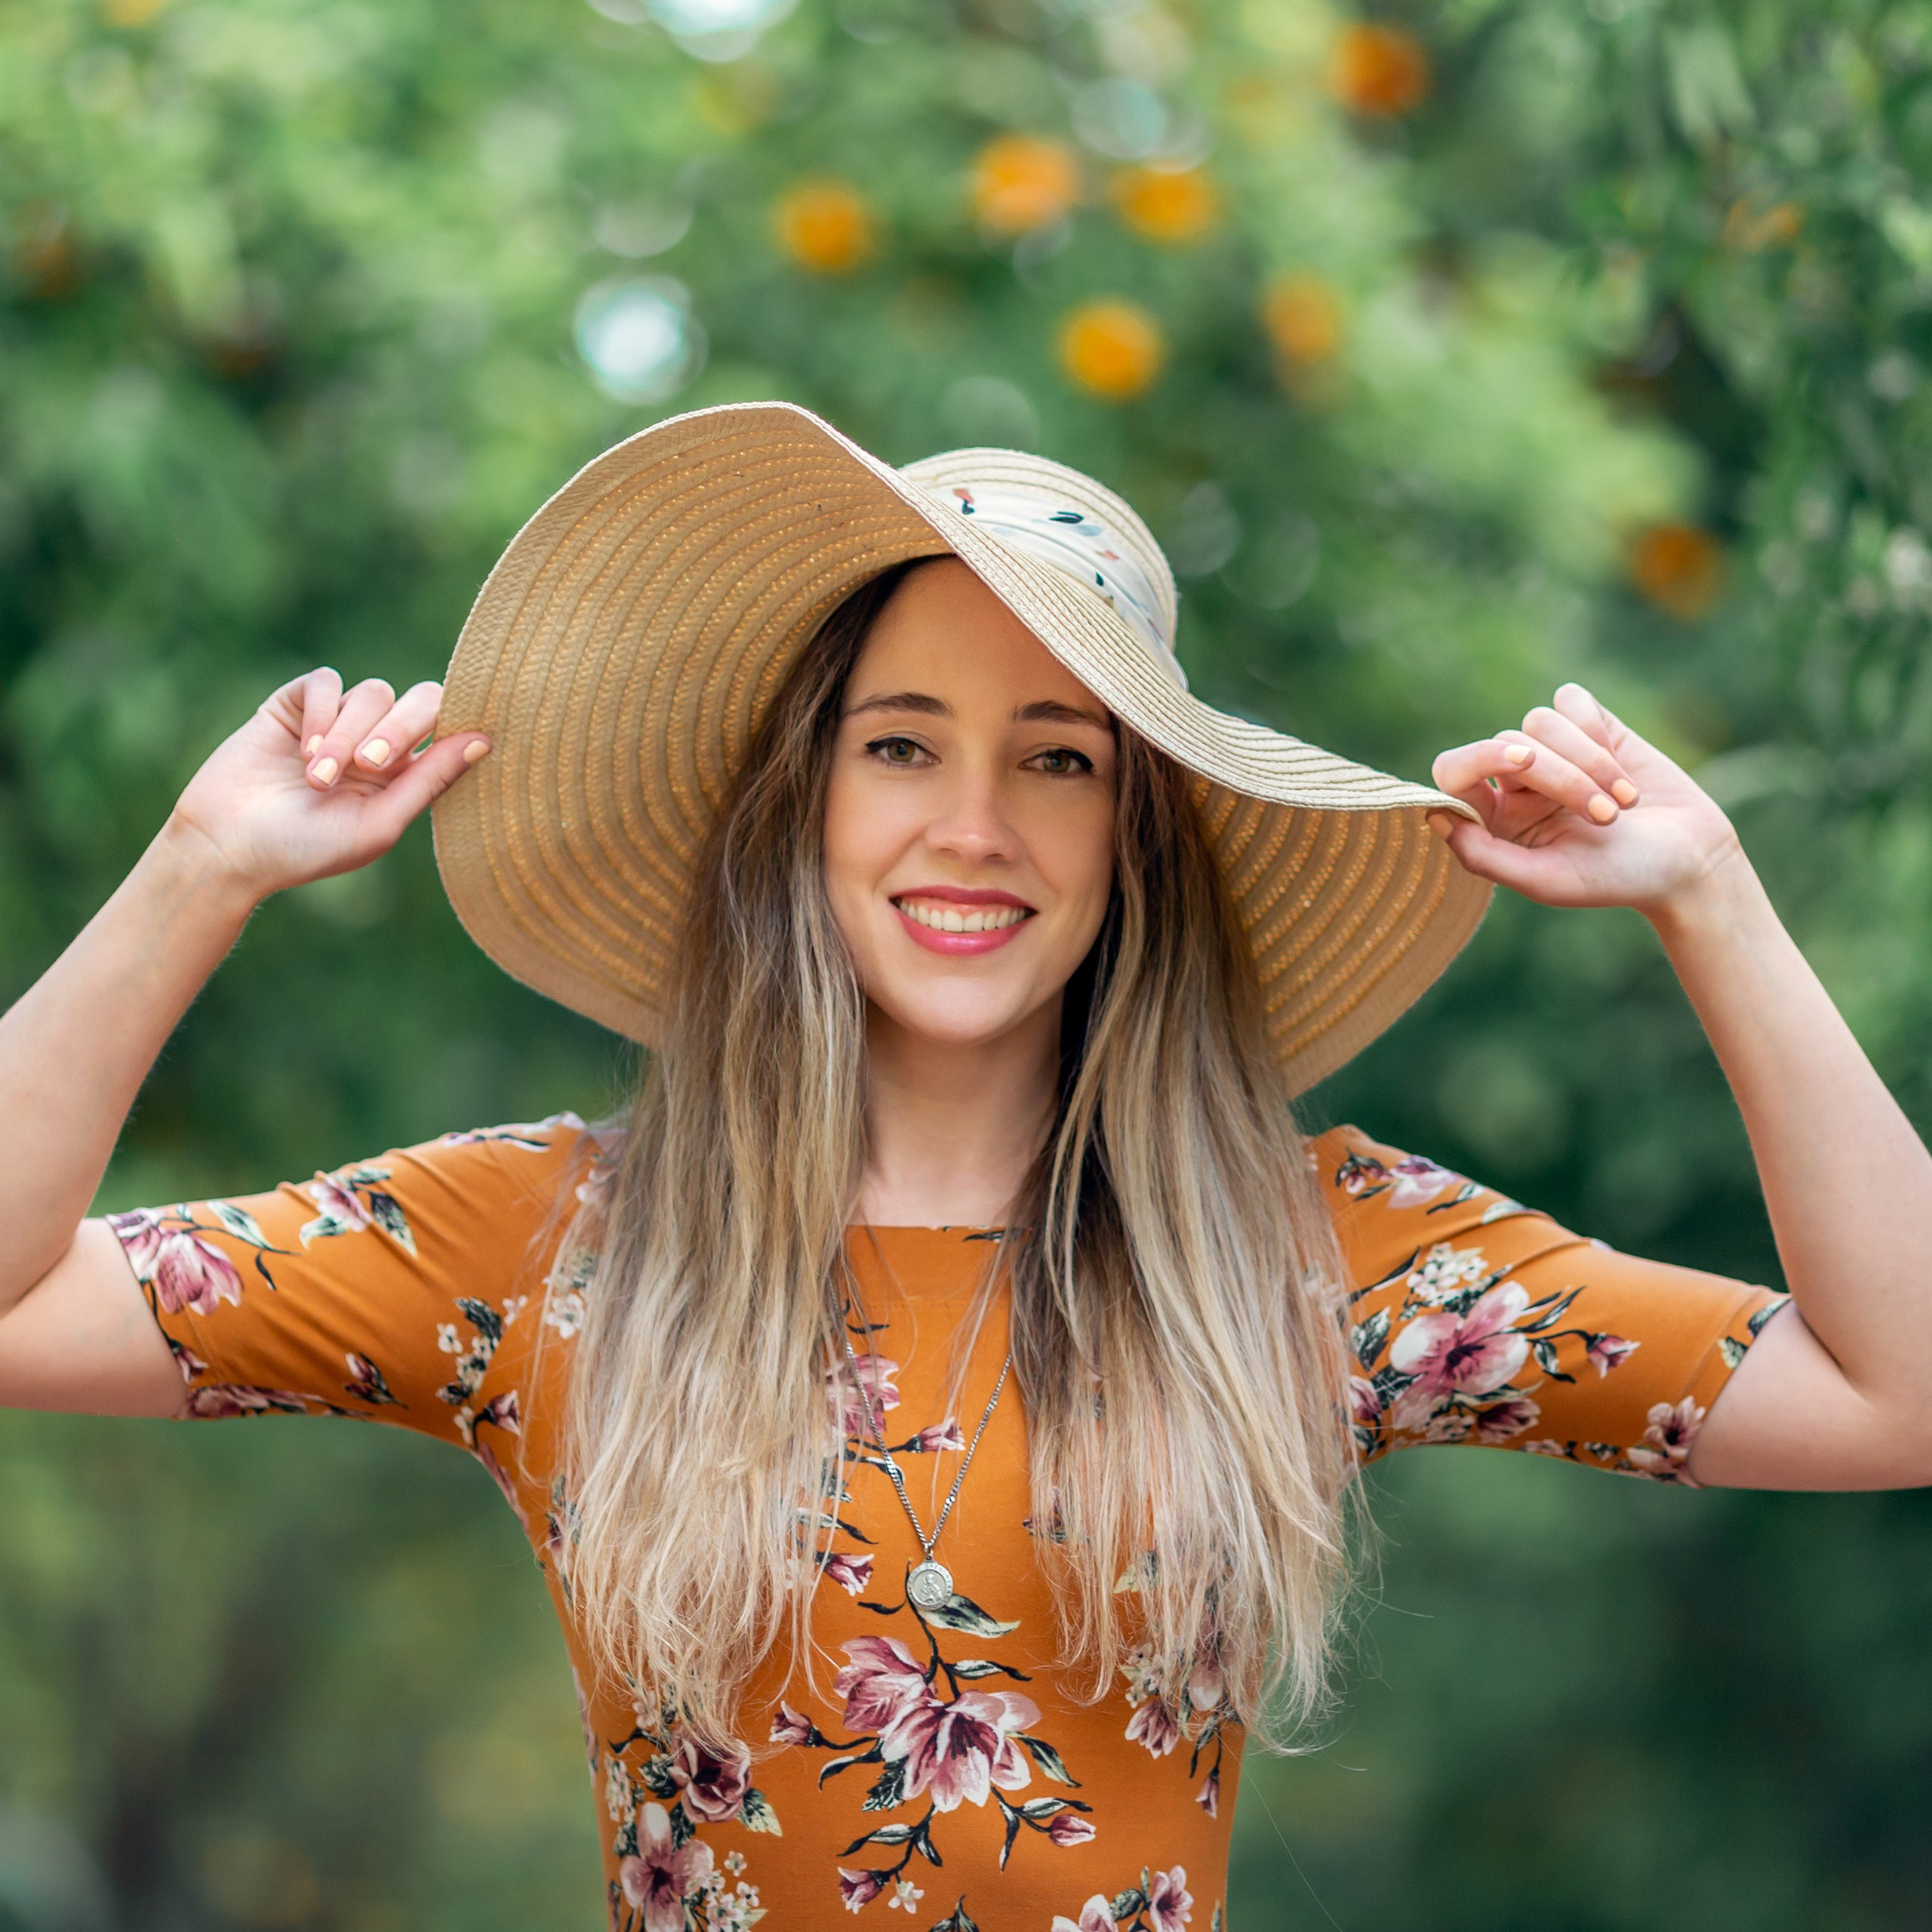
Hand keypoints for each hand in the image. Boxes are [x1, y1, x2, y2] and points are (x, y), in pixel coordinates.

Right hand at [167, 670, 488, 902]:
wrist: (229, 846)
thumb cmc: (308, 849)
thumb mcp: (380, 823)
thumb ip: (430, 781)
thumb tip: (484, 741)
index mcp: (408, 775)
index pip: (449, 729)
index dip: (451, 728)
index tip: (444, 744)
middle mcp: (378, 742)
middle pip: (421, 699)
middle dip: (399, 729)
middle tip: (370, 765)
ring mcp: (338, 721)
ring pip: (372, 693)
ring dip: (348, 734)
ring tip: (319, 777)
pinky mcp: (295, 704)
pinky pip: (327, 682)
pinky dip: (322, 711)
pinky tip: (304, 749)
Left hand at [1429, 683, 1740, 918]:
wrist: (1691, 860)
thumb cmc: (1617, 879)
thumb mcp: (1546, 880)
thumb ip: (1483, 856)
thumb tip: (1434, 817)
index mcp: (1494, 819)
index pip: (1453, 771)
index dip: (1477, 759)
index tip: (1521, 768)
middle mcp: (1514, 783)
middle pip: (1507, 745)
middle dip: (1560, 777)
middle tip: (1605, 817)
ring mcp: (1552, 751)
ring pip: (1539, 721)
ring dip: (1588, 762)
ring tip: (1625, 805)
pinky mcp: (1591, 726)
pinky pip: (1570, 701)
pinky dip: (1596, 730)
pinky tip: (1624, 768)